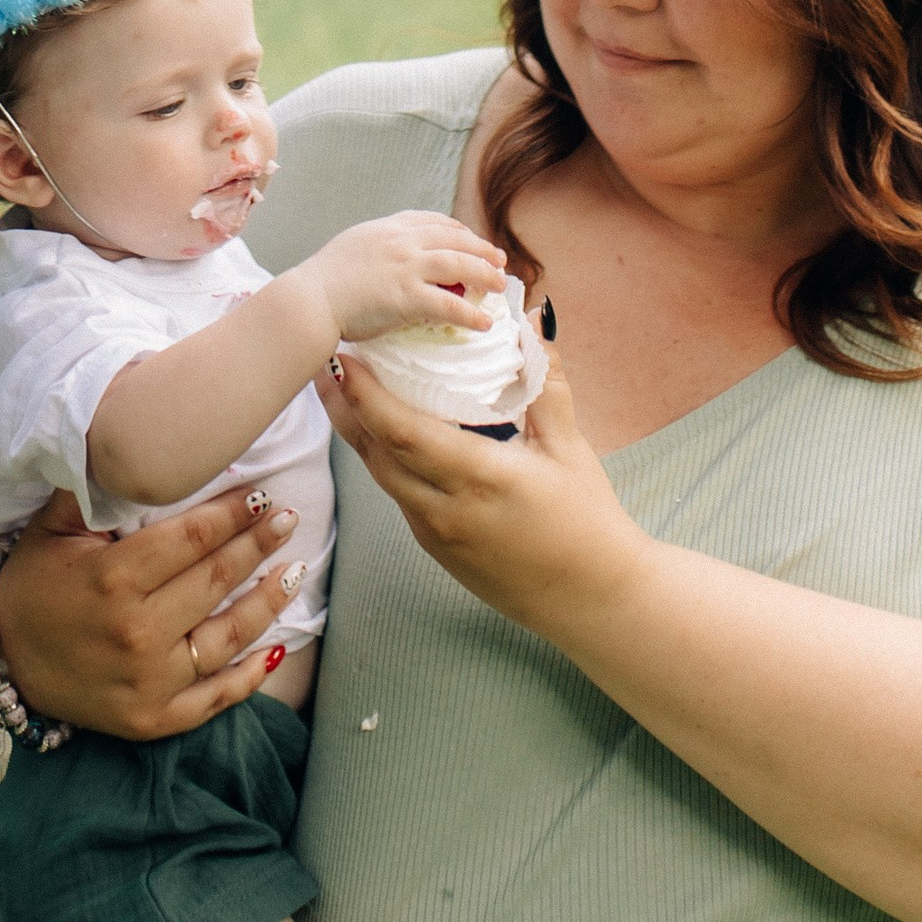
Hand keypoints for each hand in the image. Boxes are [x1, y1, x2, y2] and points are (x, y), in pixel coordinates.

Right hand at [0, 485, 303, 739]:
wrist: (5, 661)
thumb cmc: (34, 581)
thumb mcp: (52, 526)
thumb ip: (91, 486)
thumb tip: (128, 434)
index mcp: (113, 579)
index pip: (191, 539)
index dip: (232, 514)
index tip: (262, 495)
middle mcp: (136, 633)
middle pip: (216, 580)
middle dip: (259, 545)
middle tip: (289, 518)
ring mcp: (149, 682)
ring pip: (228, 636)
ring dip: (270, 601)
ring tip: (296, 571)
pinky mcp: (154, 719)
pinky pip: (215, 697)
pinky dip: (250, 676)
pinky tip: (274, 648)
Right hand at [302, 210, 508, 348]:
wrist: (310, 298)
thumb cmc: (323, 279)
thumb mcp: (353, 246)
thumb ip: (376, 247)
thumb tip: (389, 258)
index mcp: (386, 228)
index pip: (431, 220)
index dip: (456, 229)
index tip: (469, 237)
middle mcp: (400, 241)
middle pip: (453, 239)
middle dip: (480, 248)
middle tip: (499, 260)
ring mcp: (406, 267)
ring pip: (459, 265)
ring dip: (485, 274)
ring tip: (500, 285)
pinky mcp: (407, 297)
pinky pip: (449, 304)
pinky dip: (471, 313)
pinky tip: (484, 322)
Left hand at [319, 342, 647, 643]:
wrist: (593, 600)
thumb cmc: (587, 522)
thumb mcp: (571, 447)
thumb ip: (546, 382)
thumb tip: (533, 321)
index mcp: (478, 478)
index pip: (403, 433)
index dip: (366, 395)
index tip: (345, 358)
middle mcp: (446, 511)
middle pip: (377, 454)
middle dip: (345, 407)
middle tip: (327, 361)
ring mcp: (437, 537)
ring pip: (383, 478)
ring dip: (358, 434)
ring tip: (342, 392)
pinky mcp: (438, 551)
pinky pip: (401, 498)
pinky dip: (385, 462)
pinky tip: (383, 436)